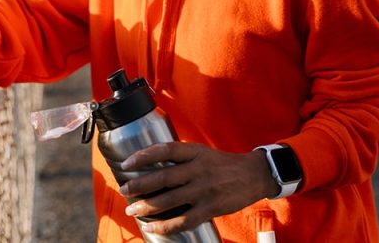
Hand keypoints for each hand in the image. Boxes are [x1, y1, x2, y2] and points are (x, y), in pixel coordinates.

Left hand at [118, 142, 278, 234]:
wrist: (254, 175)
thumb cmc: (223, 164)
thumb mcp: (203, 153)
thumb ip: (181, 158)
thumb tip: (151, 165)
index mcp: (195, 152)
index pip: (165, 150)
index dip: (144, 156)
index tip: (127, 163)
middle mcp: (198, 169)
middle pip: (163, 177)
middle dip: (139, 185)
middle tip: (124, 190)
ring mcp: (204, 190)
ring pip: (169, 200)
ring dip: (147, 207)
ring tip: (132, 210)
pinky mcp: (211, 208)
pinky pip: (183, 220)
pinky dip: (165, 226)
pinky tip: (152, 228)